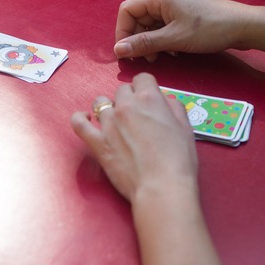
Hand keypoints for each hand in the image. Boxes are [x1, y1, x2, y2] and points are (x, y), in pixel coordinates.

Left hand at [70, 73, 197, 200]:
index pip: (142, 78)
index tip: (148, 97)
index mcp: (149, 99)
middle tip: (137, 115)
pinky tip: (86, 118)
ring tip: (116, 120)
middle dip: (129, 98)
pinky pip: (78, 123)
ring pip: (101, 102)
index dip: (146, 87)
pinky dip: (80, 118)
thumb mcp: (186, 128)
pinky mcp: (97, 142)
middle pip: (122, 90)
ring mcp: (108, 123)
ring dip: (108, 108)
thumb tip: (166, 101)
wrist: (162, 187)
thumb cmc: (178, 161)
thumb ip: (174, 108)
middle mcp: (126, 106)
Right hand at [113, 0, 253, 60]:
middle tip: (146, 59)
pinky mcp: (183, 15)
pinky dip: (163, 41)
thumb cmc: (209, 29)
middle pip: (137, 18)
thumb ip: (144, 44)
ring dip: (151, 43)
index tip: (126, 52)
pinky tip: (174, 52)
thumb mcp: (174, 39)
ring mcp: (174, 6)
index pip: (126, 11)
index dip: (122, 32)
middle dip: (138, 39)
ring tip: (161, 57)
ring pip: (150, 25)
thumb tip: (118, 49)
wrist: (244, 26)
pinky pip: (163, 27)